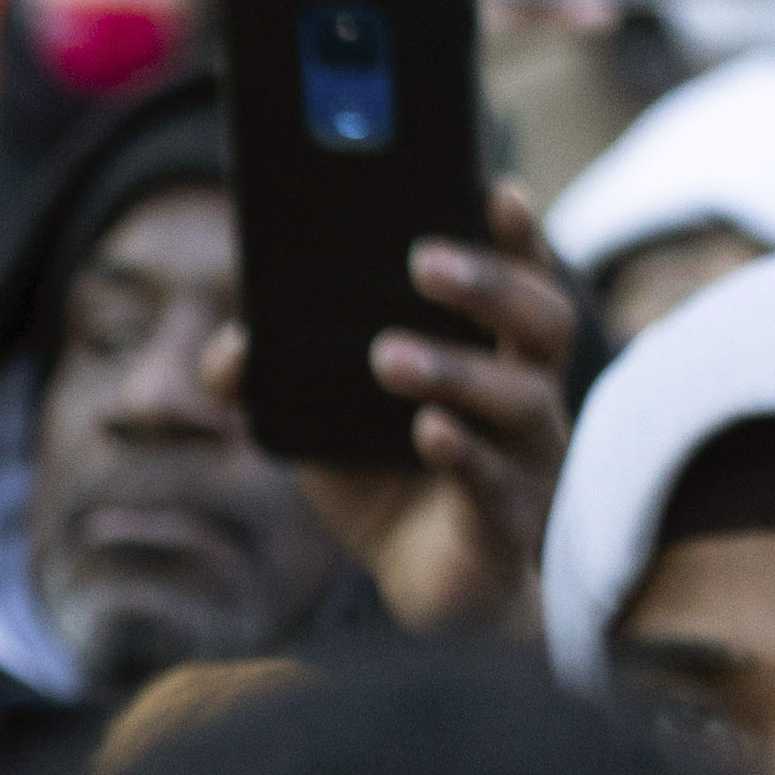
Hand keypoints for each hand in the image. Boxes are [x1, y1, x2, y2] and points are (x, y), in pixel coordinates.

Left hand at [204, 181, 576, 633]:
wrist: (416, 587)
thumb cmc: (380, 481)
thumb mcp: (317, 421)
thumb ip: (273, 377)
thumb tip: (234, 346)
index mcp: (494, 355)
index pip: (520, 278)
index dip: (515, 235)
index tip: (493, 187)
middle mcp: (528, 395)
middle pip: (540, 321)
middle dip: (487, 285)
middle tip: (423, 261)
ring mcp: (527, 459)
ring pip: (519, 400)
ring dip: (453, 371)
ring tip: (386, 355)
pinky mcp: (506, 523)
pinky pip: (493, 482)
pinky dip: (461, 453)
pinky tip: (425, 432)